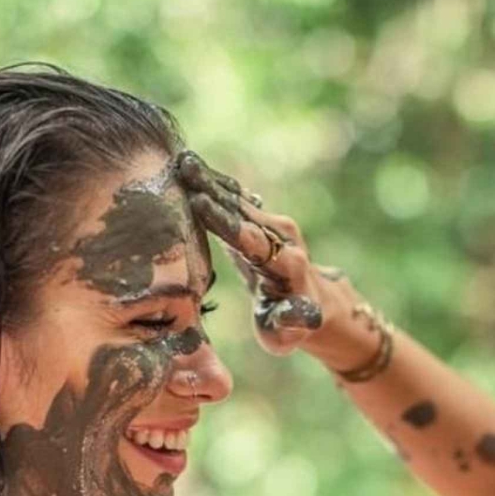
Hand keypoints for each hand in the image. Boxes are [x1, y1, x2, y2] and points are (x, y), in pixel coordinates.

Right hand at [176, 150, 335, 354]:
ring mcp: (276, 226)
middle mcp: (284, 238)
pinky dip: (216, 184)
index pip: (251, 239)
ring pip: (238, 200)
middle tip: (183, 167)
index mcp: (288, 265)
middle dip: (213, 189)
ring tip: (183, 160)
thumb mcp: (286, 335)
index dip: (224, 220)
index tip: (199, 201)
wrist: (311, 303)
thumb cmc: (290, 327)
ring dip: (211, 180)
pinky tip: (193, 167)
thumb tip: (294, 315)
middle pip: (242, 211)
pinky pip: (238, 200)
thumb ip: (289, 325)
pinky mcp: (265, 220)